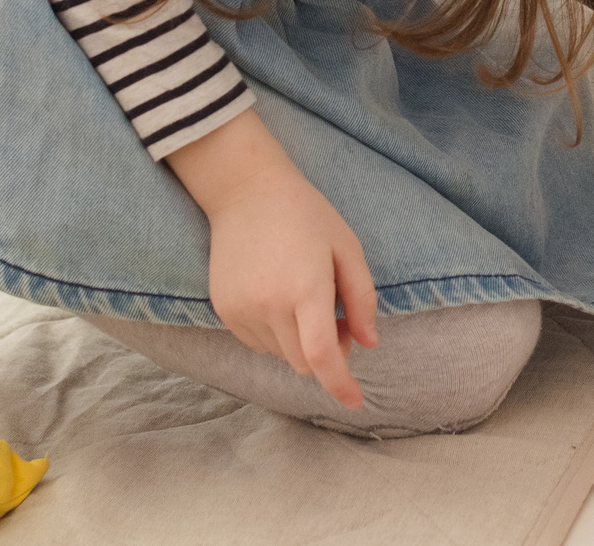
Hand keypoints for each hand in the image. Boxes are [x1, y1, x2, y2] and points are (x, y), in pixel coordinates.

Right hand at [198, 156, 379, 409]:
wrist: (245, 191)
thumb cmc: (306, 215)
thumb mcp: (347, 247)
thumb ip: (362, 298)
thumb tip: (369, 343)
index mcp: (306, 289)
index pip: (321, 356)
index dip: (340, 384)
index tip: (356, 402)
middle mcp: (269, 306)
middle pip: (304, 362)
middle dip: (326, 352)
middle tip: (338, 317)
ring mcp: (242, 310)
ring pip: (281, 355)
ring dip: (299, 342)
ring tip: (305, 299)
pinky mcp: (224, 310)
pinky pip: (257, 343)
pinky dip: (275, 334)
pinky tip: (278, 296)